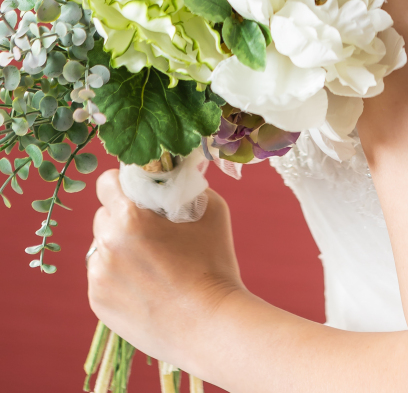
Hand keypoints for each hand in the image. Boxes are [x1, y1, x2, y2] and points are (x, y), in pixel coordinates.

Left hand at [89, 169, 244, 369]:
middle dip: (124, 216)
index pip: (106, 181)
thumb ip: (184, 186)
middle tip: (152, 230)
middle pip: (104, 214)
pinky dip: (119, 275)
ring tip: (152, 264)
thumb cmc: (214, 264)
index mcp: (129, 217)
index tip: (141, 191)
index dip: (124, 182)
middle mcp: (106, 245)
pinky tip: (147, 286)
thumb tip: (172, 175)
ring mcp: (98, 277)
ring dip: (119, 247)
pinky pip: (102, 275)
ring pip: (102, 246)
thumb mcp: (210, 208)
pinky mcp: (98, 303)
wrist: (211, 326)